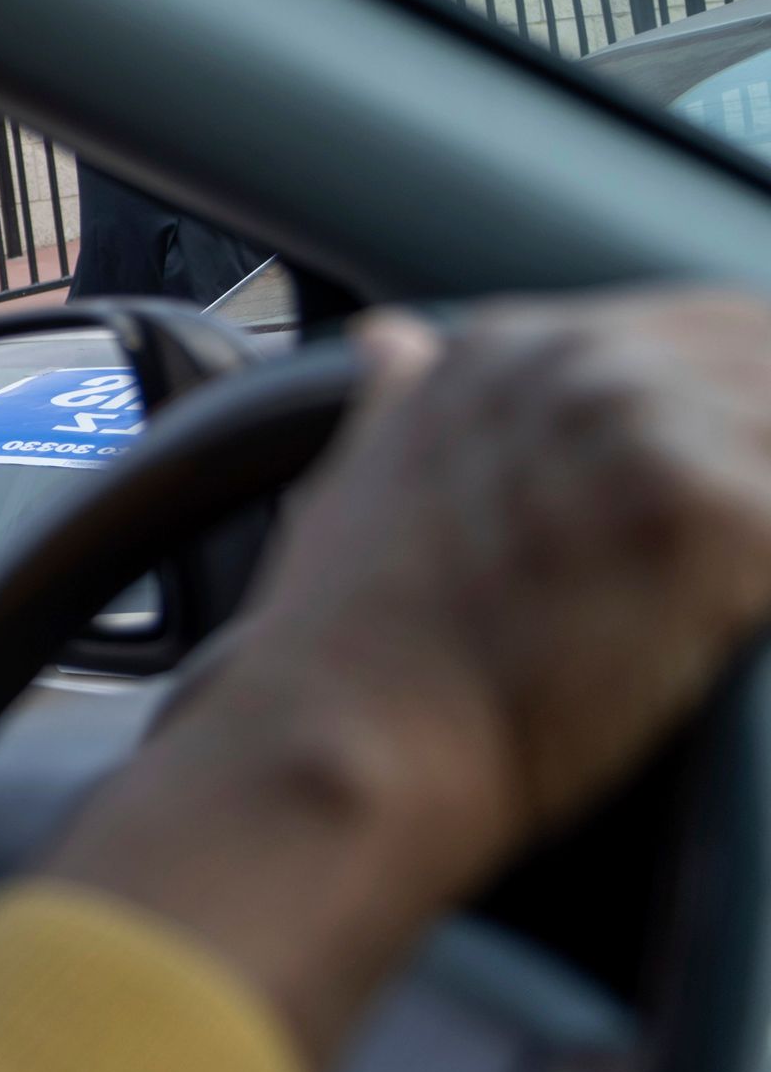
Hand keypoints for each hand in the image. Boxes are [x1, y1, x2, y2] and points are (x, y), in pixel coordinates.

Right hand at [52, 292, 770, 1071]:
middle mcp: (582, 366)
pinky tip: (739, 621)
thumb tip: (393, 345)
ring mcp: (650, 433)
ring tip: (732, 588)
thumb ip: (400, 402)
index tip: (738, 489)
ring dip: (769, 519)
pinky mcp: (713, 517)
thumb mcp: (353, 483)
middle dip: (767, 457)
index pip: (715, 328)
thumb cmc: (343, 652)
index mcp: (508, 351)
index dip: (750, 400)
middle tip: (736, 548)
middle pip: (770, 366)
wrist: (342, 743)